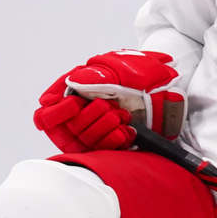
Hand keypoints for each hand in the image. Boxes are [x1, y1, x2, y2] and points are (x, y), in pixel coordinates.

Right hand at [34, 50, 183, 154]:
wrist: (170, 85)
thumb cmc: (141, 71)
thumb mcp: (118, 66)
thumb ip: (94, 76)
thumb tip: (72, 84)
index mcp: (74, 94)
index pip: (46, 114)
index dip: (58, 112)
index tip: (75, 104)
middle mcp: (81, 114)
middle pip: (69, 128)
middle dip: (89, 118)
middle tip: (108, 107)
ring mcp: (95, 130)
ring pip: (85, 140)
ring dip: (103, 128)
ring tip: (122, 115)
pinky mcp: (110, 143)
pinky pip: (104, 150)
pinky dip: (115, 140)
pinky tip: (127, 130)